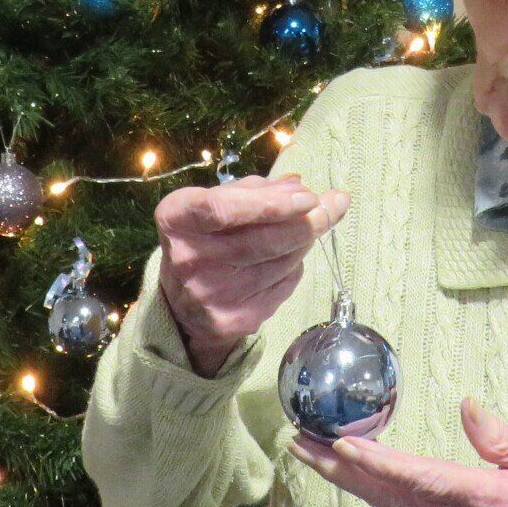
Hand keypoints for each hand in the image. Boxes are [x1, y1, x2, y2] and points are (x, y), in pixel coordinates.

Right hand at [155, 173, 349, 377]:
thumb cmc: (205, 238)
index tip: (308, 197)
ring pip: (279, 263)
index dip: (271, 203)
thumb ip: (256, 191)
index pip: (224, 209)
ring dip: (302, 243)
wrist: (184, 303)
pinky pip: (282, 287)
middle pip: (261, 240)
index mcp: (177, 219)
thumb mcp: (217, 204)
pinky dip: (294, 268)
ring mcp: (209, 294)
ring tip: (305, 231)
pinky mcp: (231, 320)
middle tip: (330, 207)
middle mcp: (187, 259)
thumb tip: (299, 186)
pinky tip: (288, 260)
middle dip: (305, 222)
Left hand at [287, 398, 507, 506]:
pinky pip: (391, 502)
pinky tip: (340, 467)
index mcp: (481, 498)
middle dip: (337, 467)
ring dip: (340, 475)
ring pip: (381, 498)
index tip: (344, 446)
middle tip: (299, 441)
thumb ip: (500, 437)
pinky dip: (360, 483)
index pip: (420, 479)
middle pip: (385, 491)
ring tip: (305, 449)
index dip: (379, 464)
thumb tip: (466, 405)